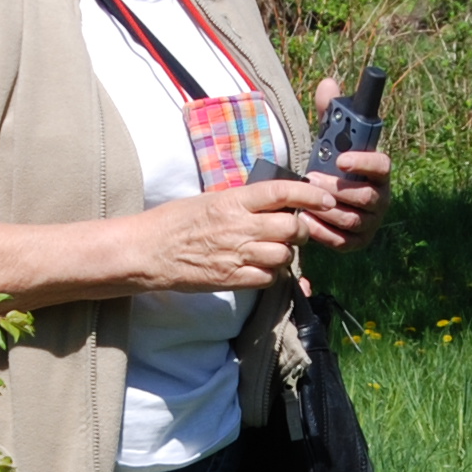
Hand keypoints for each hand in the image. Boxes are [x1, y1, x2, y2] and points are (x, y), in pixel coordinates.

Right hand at [127, 178, 337, 291]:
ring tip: (274, 251)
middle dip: (300, 230)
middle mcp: (239, 226)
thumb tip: (273, 203)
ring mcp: (236, 255)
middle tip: (295, 230)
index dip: (310, 194)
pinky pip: (267, 279)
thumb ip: (242, 202)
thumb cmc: (174, 221)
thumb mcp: (210, 200)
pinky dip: (271, 275)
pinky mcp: (231, 279)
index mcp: (233, 200)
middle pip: (291, 228)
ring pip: (284, 255)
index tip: (324, 198)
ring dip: (286, 254)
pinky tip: (261, 269)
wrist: (147, 251)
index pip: (282, 192)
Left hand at [304, 78, 393, 251]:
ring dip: (328, 210)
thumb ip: (329, 113)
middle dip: (337, 189)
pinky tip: (307, 221)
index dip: (364, 163)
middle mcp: (381, 197)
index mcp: (378, 170)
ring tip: (306, 201)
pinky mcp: (358, 242)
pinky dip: (324, 232)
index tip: (341, 159)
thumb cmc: (331, 165)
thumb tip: (327, 84)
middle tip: (312, 180)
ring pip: (353, 219)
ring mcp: (371, 222)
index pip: (382, 165)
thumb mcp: (329, 139)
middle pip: (365, 197)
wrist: (326, 199)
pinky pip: (343, 241)